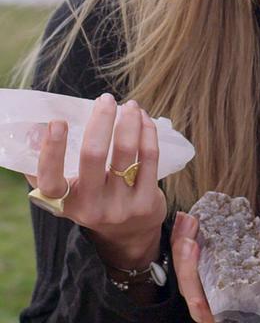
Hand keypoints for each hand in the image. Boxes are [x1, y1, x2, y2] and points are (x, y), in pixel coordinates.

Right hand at [26, 93, 166, 268]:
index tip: (57, 122)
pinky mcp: (146, 201)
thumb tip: (35, 129)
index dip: (51, 152)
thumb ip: (52, 166)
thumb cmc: (94, 200)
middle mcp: (91, 207)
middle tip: (106, 99)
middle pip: (94, 156)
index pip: (50, 181)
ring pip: (126, 151)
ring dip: (129, 121)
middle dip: (101, 121)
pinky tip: (144, 120)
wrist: (129, 234)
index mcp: (65, 203)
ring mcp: (120, 206)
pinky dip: (147, 132)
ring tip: (130, 105)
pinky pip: (149, 157)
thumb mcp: (69, 192)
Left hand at [171, 213, 259, 321]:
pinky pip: (197, 264)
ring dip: (183, 251)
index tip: (195, 261)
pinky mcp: (221, 271)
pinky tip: (190, 221)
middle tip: (189, 231)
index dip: (197, 294)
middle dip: (185, 264)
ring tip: (186, 221)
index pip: (212, 314)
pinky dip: (190, 244)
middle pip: (194, 295)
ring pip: (190, 280)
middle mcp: (229, 306)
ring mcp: (222, 289)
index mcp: (247, 312)